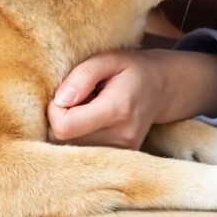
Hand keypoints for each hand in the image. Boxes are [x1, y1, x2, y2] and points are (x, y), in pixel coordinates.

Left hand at [47, 49, 216, 148]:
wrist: (162, 88)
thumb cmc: (132, 69)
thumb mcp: (108, 59)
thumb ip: (82, 76)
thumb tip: (60, 100)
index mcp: (118, 109)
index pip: (64, 127)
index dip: (54, 110)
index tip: (64, 94)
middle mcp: (122, 136)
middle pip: (64, 141)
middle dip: (61, 118)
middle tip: (78, 98)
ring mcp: (123, 151)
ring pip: (71, 148)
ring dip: (71, 128)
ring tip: (88, 108)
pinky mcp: (120, 158)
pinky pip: (83, 152)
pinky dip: (80, 136)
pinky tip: (93, 121)